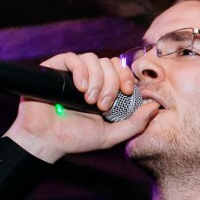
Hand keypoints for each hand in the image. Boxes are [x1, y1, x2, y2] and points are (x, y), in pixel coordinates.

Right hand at [4, 53, 156, 163]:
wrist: (45, 141)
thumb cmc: (74, 139)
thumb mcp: (110, 135)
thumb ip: (134, 124)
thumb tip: (154, 107)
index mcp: (102, 90)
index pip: (120, 70)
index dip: (126, 76)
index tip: (126, 90)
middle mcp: (88, 78)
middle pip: (109, 63)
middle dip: (111, 83)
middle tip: (102, 105)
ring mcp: (71, 73)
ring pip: (93, 58)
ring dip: (96, 79)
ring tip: (89, 100)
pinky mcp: (54, 69)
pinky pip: (72, 58)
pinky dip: (80, 70)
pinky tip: (80, 88)